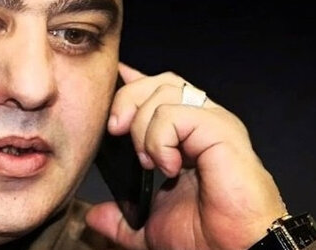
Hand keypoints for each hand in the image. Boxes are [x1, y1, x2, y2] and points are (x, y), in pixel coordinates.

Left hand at [85, 63, 286, 249]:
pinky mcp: (221, 130)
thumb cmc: (207, 238)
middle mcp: (203, 122)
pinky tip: (168, 167)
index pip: (158, 90)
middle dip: (128, 99)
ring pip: (166, 91)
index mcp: (187, 135)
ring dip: (143, 125)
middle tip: (115, 132)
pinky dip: (159, 138)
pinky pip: (175, 114)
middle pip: (160, 81)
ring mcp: (214, 123)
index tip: (111, 87)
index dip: (131, 83)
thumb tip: (95, 217)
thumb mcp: (150, 227)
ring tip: (149, 162)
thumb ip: (122, 219)